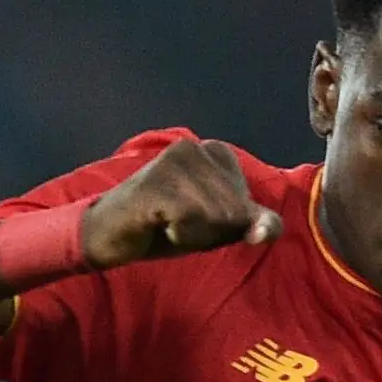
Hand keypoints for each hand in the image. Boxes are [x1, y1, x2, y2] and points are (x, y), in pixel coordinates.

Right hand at [81, 139, 281, 267]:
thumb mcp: (224, 228)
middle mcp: (196, 148)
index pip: (251, 211)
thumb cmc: (170, 226)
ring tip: (167, 221)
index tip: (198, 219)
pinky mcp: (155, 181)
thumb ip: (258, 226)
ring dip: (193, 233)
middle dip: (211, 231)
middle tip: (178, 222)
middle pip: (234, 214)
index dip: (228, 228)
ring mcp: (174, 160)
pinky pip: (190, 220)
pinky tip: (158, 223)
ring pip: (215, 217)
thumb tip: (270, 230)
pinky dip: (178, 234)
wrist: (111, 234)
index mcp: (217, 152)